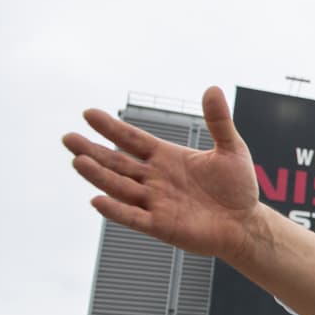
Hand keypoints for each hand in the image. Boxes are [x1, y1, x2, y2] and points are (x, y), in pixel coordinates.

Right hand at [64, 87, 261, 262]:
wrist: (246, 223)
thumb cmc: (237, 187)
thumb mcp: (231, 149)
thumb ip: (219, 122)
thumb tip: (212, 89)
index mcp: (167, 158)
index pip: (132, 140)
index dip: (111, 128)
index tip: (89, 114)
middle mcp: (155, 179)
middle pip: (117, 162)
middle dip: (93, 151)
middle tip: (68, 138)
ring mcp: (156, 202)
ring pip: (120, 187)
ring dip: (99, 176)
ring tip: (77, 161)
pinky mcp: (161, 226)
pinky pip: (134, 217)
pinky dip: (116, 210)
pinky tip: (97, 200)